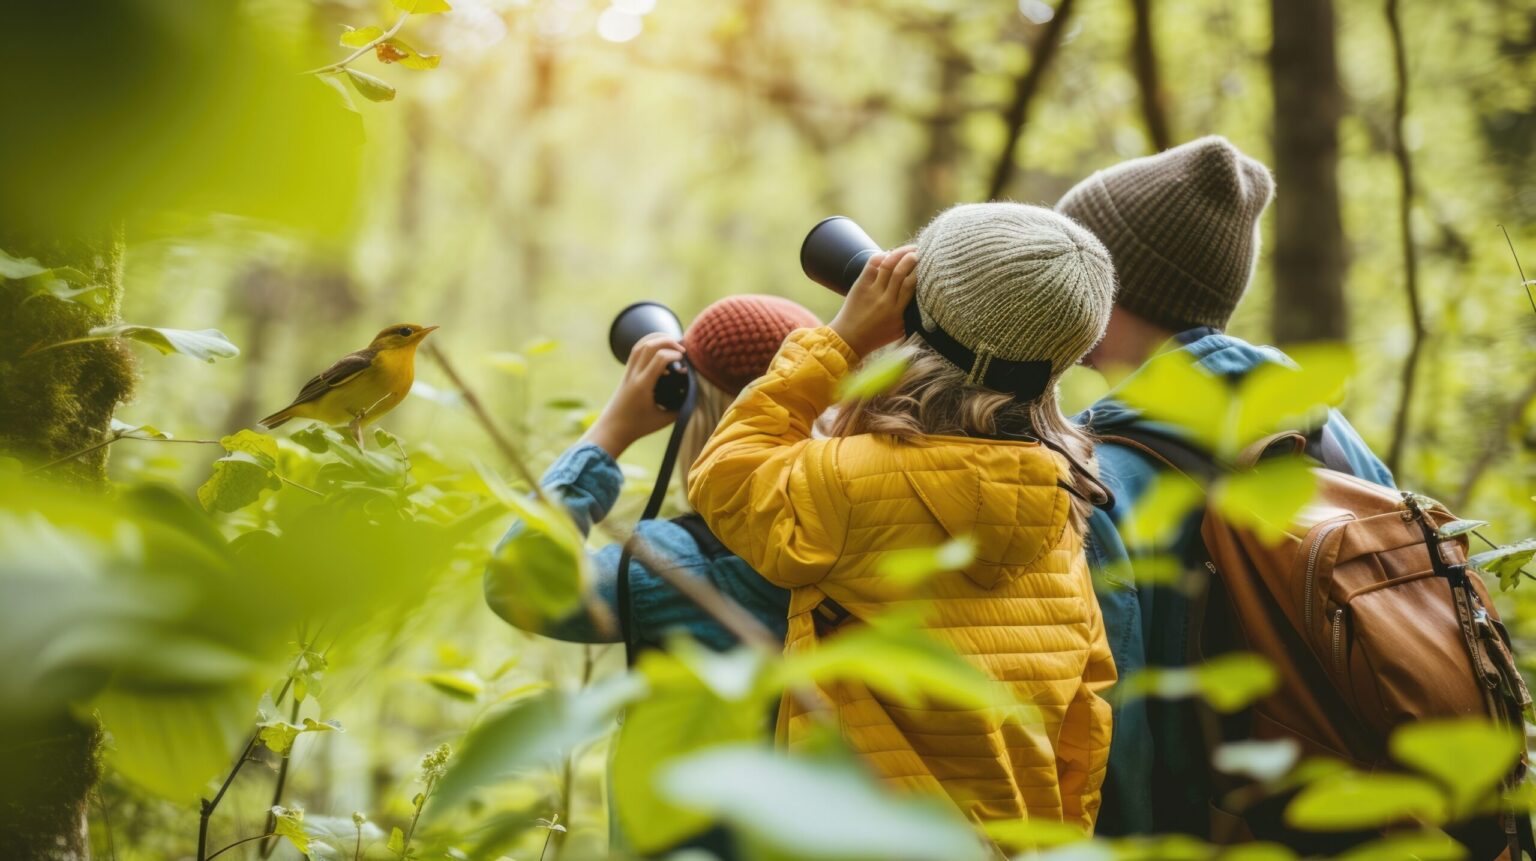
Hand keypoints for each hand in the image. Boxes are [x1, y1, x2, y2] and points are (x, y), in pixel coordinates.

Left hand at [582, 333, 686, 458]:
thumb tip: (696, 396)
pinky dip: (649, 343)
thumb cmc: (639, 427)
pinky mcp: (626, 372)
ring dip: (657, 338)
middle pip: (649, 346)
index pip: (659, 358)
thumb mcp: (664, 420)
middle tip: (682, 349)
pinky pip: (636, 351)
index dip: (674, 354)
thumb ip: (680, 408)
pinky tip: (660, 348)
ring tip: (672, 342)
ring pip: (640, 345)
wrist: (612, 429)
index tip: (684, 362)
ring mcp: (628, 372)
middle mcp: (634, 375)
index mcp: (643, 386)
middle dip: (667, 341)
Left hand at [828, 244, 918, 357]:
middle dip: (912, 257)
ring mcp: (872, 292)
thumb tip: (926, 296)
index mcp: (898, 311)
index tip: (928, 262)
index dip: (921, 269)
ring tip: (908, 249)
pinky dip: (882, 256)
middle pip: (901, 271)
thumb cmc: (877, 336)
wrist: (849, 340)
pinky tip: (889, 254)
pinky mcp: (860, 286)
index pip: (913, 284)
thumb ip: (912, 314)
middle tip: (919, 251)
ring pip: (888, 265)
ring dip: (899, 253)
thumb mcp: (900, 329)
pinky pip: (872, 264)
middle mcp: (886, 300)